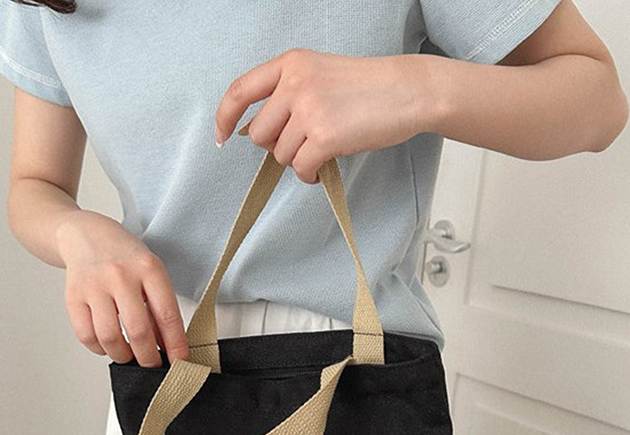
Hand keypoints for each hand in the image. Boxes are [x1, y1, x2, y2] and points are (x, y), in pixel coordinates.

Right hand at [56, 210, 188, 366]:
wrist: (86, 235)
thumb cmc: (124, 258)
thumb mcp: (151, 273)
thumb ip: (159, 308)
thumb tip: (167, 347)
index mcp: (148, 269)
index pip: (167, 315)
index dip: (176, 345)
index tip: (181, 363)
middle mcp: (121, 276)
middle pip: (138, 332)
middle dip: (149, 358)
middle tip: (153, 365)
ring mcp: (94, 286)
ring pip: (110, 338)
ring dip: (123, 356)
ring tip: (129, 355)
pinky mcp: (73, 296)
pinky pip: (86, 335)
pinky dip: (99, 348)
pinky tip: (107, 344)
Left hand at [214, 48, 424, 182]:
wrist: (407, 90)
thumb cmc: (367, 87)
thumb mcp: (319, 75)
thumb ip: (286, 94)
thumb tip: (253, 131)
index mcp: (290, 64)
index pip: (240, 91)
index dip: (224, 117)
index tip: (222, 137)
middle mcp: (294, 84)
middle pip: (258, 134)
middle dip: (276, 147)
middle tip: (302, 143)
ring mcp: (309, 110)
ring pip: (280, 155)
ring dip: (298, 161)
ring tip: (321, 150)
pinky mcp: (325, 137)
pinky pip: (301, 169)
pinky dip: (309, 175)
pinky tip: (322, 168)